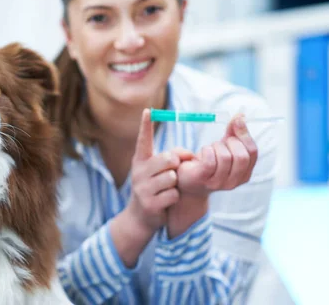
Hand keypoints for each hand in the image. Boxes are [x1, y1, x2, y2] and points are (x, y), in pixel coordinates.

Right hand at [122, 108, 181, 233]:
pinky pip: (173, 194)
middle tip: (172, 173)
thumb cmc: (154, 187)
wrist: (140, 217)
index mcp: (140, 160)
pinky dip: (174, 198)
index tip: (147, 110)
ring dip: (175, 185)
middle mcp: (138, 171)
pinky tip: (165, 201)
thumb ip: (173, 158)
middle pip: (168, 158)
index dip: (145, 125)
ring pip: (172, 177)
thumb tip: (190, 156)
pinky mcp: (149, 203)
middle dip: (176, 165)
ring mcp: (142, 188)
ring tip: (166, 190)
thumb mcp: (159, 171)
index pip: (143, 139)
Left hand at [176, 114, 257, 195]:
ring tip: (209, 148)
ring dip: (215, 146)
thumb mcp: (223, 145)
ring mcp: (219, 183)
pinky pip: (210, 161)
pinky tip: (201, 154)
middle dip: (230, 142)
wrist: (186, 180)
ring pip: (225, 157)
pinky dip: (206, 151)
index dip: (245, 134)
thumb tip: (241, 116)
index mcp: (244, 173)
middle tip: (220, 141)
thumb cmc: (208, 161)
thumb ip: (233, 132)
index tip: (237, 120)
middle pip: (242, 156)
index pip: (253, 152)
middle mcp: (235, 181)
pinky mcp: (204, 179)